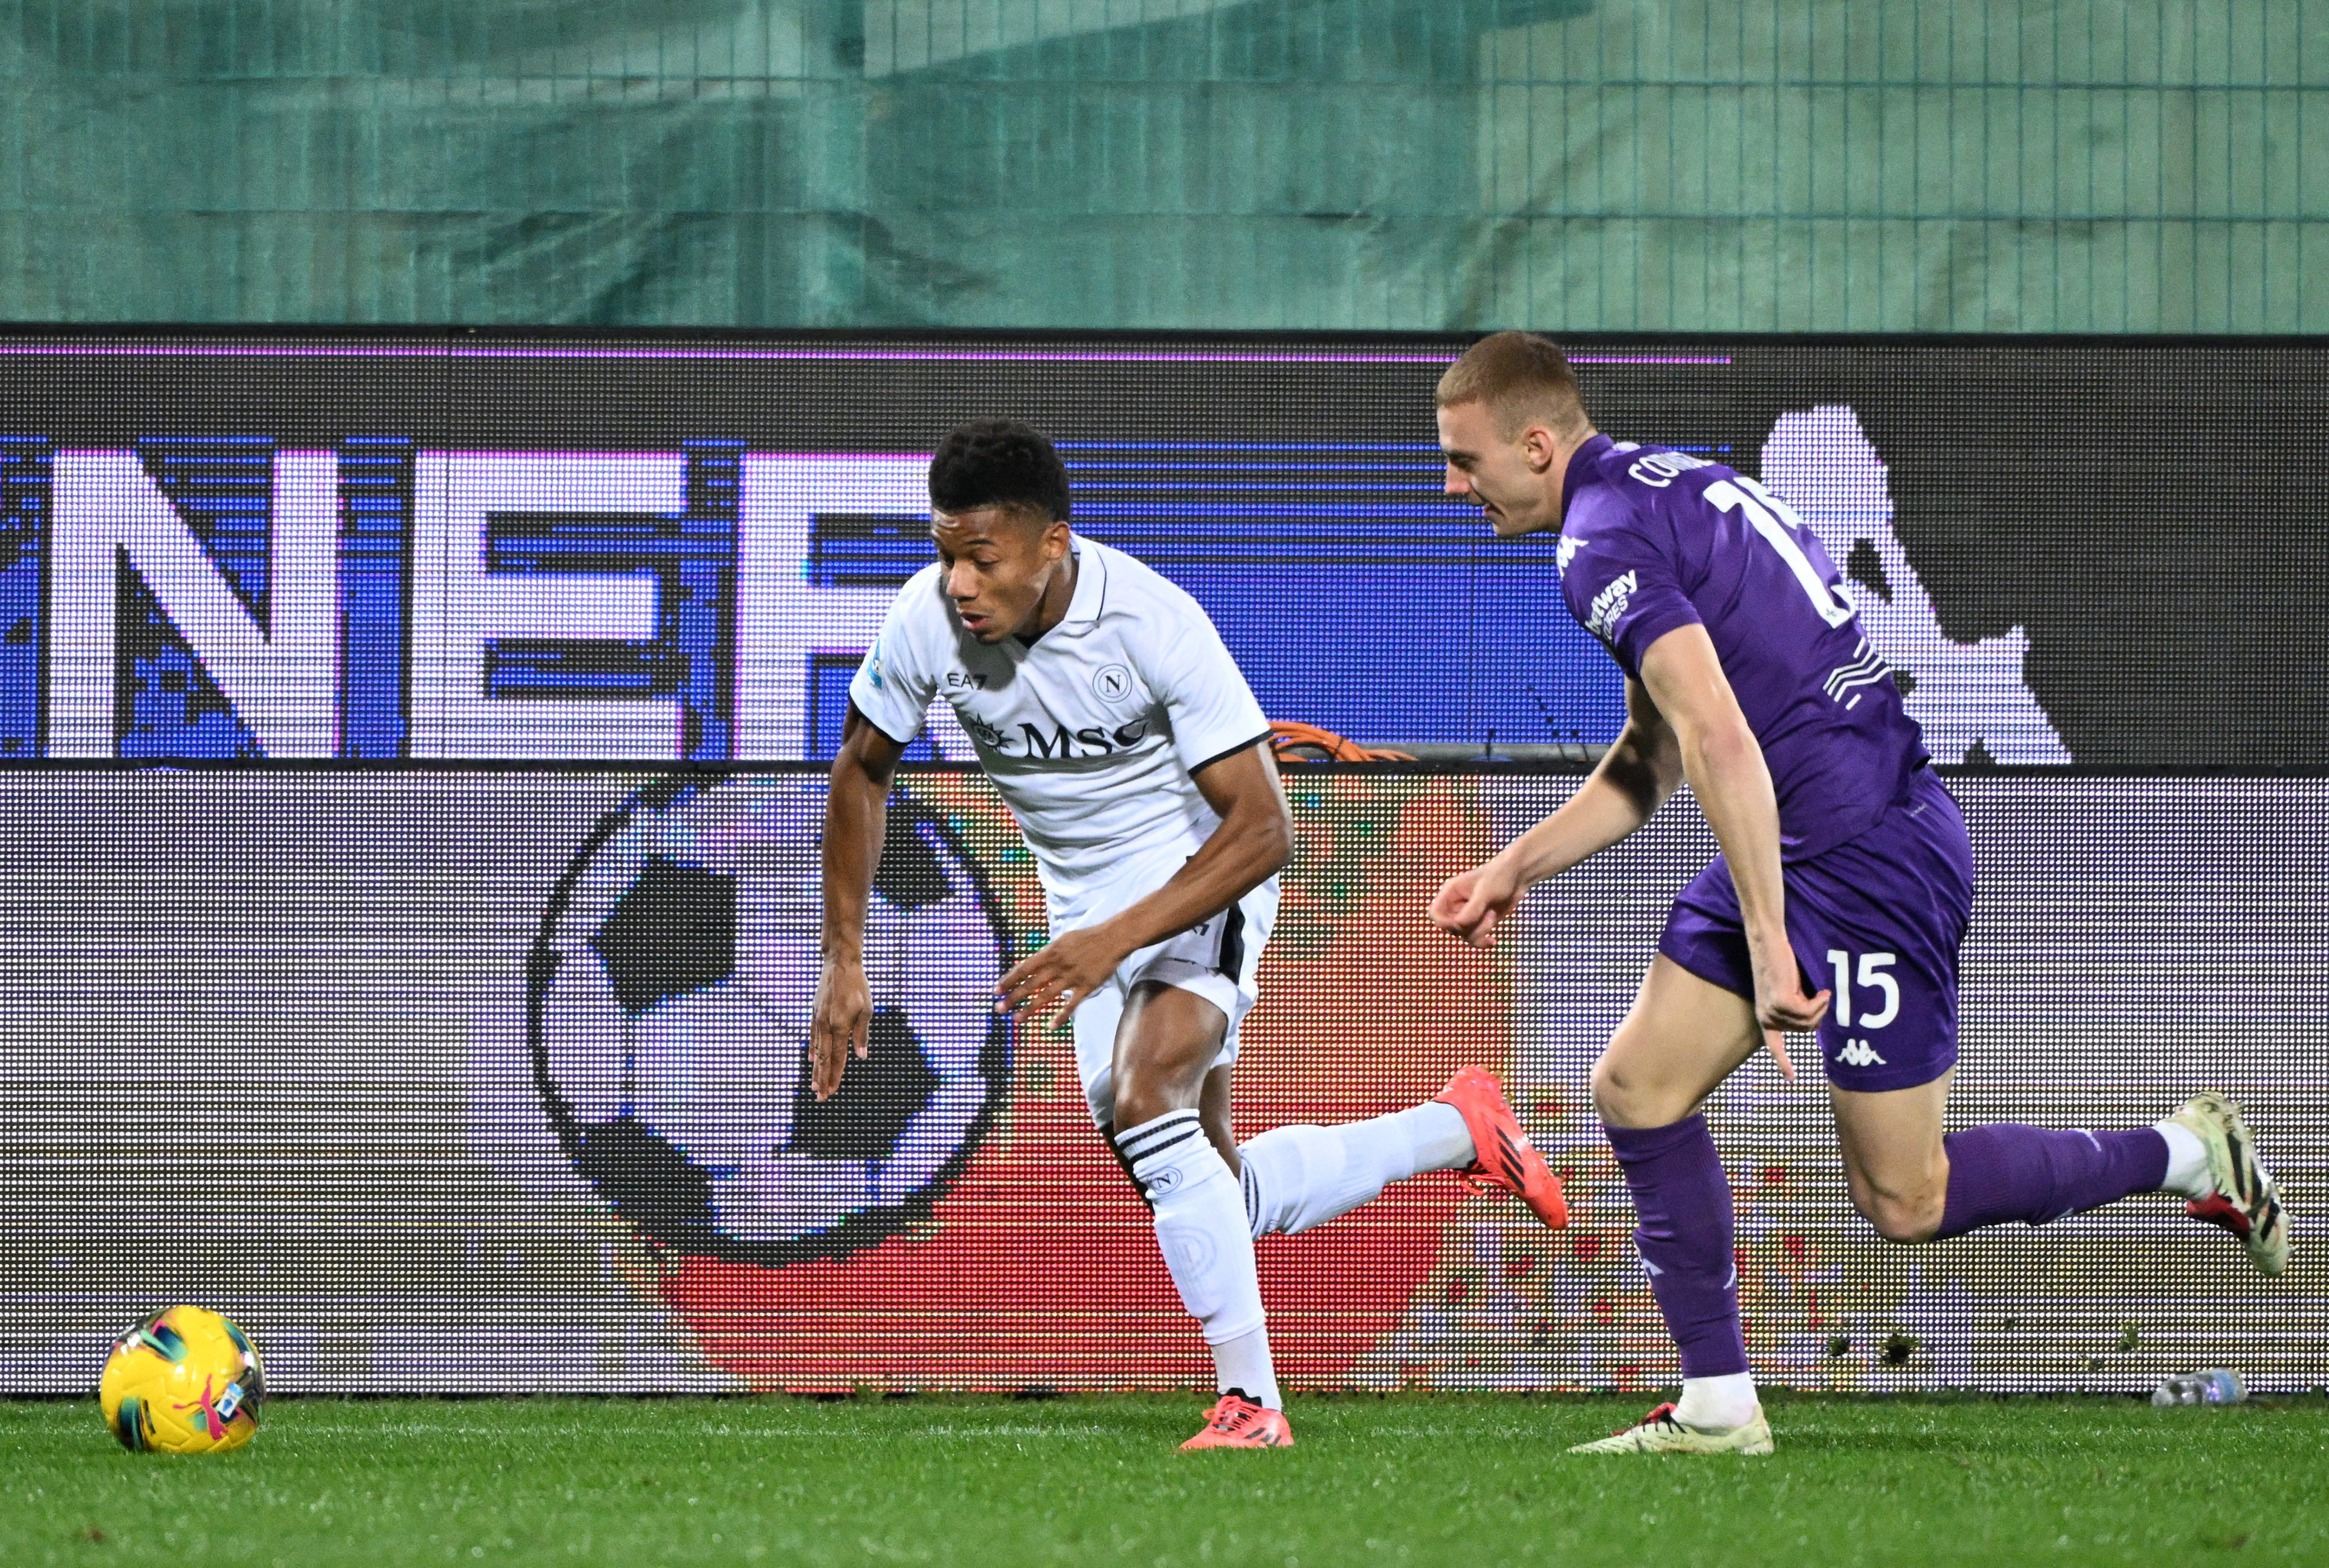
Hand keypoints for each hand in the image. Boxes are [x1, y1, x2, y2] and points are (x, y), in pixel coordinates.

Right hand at [811, 950, 871, 1100]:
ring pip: (816, 1050)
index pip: (838, 1057)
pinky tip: (811, 1060)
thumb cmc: (857, 986)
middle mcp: (826, 1026)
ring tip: (815, 1086)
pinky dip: (812, 1050)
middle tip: (821, 1097)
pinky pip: (812, 1036)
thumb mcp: (867, 1009)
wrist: (839, 963)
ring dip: (816, 1069)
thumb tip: (861, 1055)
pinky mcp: (815, 1013)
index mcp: (840, 1026)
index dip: (836, 1076)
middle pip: (824, 1058)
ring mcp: (818, 1020)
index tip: (832, 1092)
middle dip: (823, 1079)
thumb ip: (862, 1033)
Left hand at [994, 924, 1127, 1031]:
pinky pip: (1071, 1005)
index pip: (1024, 968)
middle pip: (1031, 984)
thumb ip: (1046, 954)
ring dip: (1030, 1008)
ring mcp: (1071, 978)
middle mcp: (1058, 965)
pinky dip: (1061, 1016)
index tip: (996, 990)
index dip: (1009, 980)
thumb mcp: (1062, 940)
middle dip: (1013, 997)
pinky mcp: (1086, 987)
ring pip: (1046, 996)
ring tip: (1016, 1019)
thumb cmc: (1086, 938)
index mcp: (1050, 952)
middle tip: (999, 1009)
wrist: (1112, 938)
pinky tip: (1050, 1026)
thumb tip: (1029, 965)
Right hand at [1429, 857, 1521, 948]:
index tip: (1460, 923)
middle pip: (1451, 927)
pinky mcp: (1479, 923)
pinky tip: (1493, 941)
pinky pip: (1474, 939)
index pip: (1435, 913)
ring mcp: (1467, 915)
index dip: (1444, 923)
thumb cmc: (1499, 877)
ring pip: (1463, 935)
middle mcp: (1456, 905)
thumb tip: (1460, 926)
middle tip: (1488, 914)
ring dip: (1479, 932)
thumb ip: (1472, 909)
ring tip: (1493, 916)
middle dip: (1469, 926)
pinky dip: (1482, 942)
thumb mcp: (1486, 891)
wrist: (1517, 877)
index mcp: (1451, 892)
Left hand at [1749, 943, 1828, 1082]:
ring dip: (1821, 1007)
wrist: (1770, 943)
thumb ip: (1797, 1009)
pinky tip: (1822, 991)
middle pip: (1806, 1030)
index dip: (1783, 1063)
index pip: (1774, 1046)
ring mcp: (1772, 1011)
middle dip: (1818, 1015)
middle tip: (1821, 996)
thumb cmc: (1783, 965)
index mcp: (1766, 1018)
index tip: (1791, 1079)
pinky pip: (1810, 1012)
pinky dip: (1820, 1002)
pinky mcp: (1781, 1001)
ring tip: (1821, 991)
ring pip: (1809, 1022)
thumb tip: (1816, 1025)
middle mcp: (1767, 1017)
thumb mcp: (1790, 992)